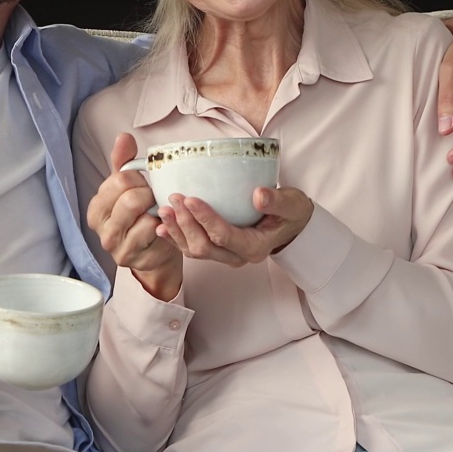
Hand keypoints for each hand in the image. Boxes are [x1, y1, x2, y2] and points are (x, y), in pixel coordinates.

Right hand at [87, 133, 182, 298]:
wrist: (153, 252)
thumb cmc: (140, 216)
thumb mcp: (130, 188)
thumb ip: (124, 163)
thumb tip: (124, 137)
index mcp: (96, 206)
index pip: (120, 180)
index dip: (139, 180)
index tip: (143, 186)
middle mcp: (100, 226)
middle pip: (131, 199)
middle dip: (149, 196)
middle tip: (153, 200)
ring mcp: (114, 244)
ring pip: (142, 216)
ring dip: (156, 212)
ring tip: (157, 213)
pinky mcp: (130, 257)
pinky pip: (152, 233)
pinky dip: (161, 226)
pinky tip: (161, 228)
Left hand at [156, 186, 313, 267]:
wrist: (290, 224)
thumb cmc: (290, 212)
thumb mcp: (291, 204)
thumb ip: (277, 201)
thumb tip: (259, 195)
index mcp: (254, 247)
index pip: (224, 236)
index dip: (205, 219)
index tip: (191, 198)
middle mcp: (237, 256)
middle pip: (204, 246)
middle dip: (185, 224)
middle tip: (174, 199)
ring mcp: (224, 255)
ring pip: (194, 250)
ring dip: (176, 231)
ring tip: (163, 209)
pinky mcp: (215, 249)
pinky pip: (191, 247)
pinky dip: (174, 237)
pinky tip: (161, 225)